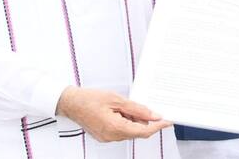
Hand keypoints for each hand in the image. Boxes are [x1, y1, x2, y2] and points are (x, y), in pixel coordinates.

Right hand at [56, 86, 170, 141]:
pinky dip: (126, 123)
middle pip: (137, 132)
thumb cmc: (90, 99)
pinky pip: (121, 131)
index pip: (143, 131)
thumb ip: (137, 109)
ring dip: (134, 121)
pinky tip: (123, 112)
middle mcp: (111, 137)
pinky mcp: (104, 136)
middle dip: (145, 121)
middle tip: (150, 108)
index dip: (157, 126)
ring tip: (128, 106)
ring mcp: (107, 138)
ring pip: (129, 132)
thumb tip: (153, 115)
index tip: (167, 121)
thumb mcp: (117, 100)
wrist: (71, 103)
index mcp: (115, 128)